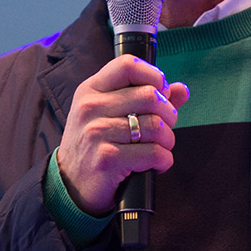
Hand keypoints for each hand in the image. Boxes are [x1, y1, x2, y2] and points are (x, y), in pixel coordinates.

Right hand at [56, 55, 189, 214]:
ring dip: (168, 140)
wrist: (70, 185)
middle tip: (164, 127)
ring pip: (156, 126)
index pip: (127, 65)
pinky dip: (164, 161)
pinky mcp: (107, 158)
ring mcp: (97, 132)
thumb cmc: (95, 146)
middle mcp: (91, 107)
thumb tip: (180, 89)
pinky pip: (154, 153)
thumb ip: (144, 99)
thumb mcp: (110, 115)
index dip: (154, 76)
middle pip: (150, 96)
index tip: (162, 92)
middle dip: (168, 114)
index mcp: (91, 90)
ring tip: (160, 148)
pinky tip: (156, 164)